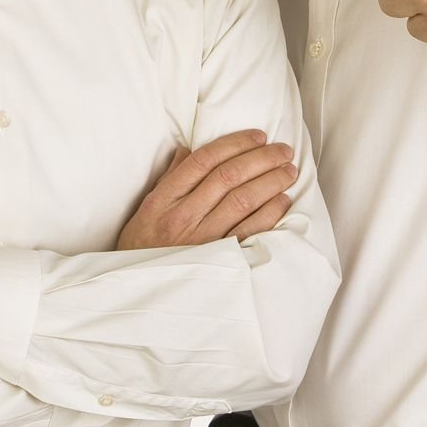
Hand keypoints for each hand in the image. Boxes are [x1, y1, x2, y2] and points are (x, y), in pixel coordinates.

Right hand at [116, 129, 297, 249]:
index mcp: (164, 199)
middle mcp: (183, 217)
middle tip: (283, 150)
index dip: (235, 144)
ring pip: (243, 200)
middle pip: (229, 177)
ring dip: (271, 181)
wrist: (138, 290)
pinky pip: (250, 231)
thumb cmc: (143, 246)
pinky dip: (270, 213)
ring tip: (288, 170)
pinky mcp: (219, 260)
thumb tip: (188, 149)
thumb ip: (171, 177)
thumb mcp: (147, 207)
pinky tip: (282, 200)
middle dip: (261, 158)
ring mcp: (203, 240)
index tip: (257, 136)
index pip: (204, 160)